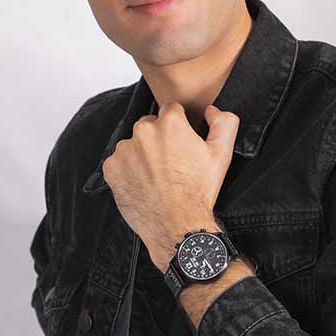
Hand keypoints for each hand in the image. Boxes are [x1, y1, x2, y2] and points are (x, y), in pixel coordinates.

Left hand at [101, 102, 239, 271]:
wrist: (176, 225)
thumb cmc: (198, 191)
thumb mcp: (221, 154)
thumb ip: (224, 123)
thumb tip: (211, 110)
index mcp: (170, 123)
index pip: (171, 110)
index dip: (179, 127)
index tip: (181, 145)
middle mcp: (143, 131)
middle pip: (150, 125)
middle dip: (159, 139)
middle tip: (171, 163)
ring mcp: (124, 150)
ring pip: (134, 144)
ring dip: (142, 154)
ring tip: (157, 176)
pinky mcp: (111, 168)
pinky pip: (119, 162)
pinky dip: (128, 170)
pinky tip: (143, 183)